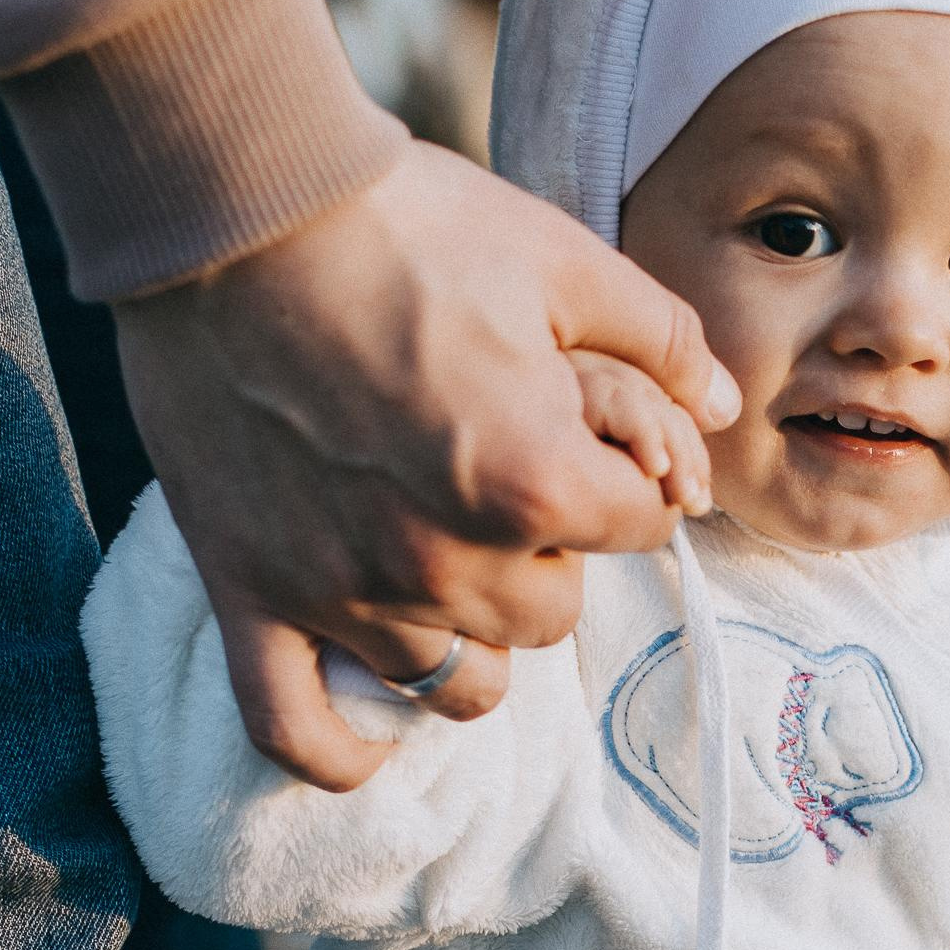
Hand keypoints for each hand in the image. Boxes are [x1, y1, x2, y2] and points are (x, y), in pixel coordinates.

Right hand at [112, 140, 738, 788]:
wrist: (227, 199)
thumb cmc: (402, 218)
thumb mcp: (560, 257)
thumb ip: (661, 341)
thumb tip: (722, 406)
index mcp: (535, 483)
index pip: (641, 531)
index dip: (624, 477)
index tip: (586, 433)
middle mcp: (445, 561)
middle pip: (555, 616)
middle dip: (549, 553)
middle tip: (501, 472)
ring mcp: (342, 591)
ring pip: (459, 683)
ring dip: (469, 629)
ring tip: (444, 556)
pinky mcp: (250, 595)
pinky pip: (299, 732)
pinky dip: (343, 750)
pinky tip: (374, 736)